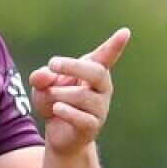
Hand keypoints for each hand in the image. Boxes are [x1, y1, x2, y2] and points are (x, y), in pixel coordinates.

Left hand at [28, 28, 130, 156]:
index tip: (125, 32)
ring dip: (58, 94)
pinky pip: (82, 117)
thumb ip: (41, 76)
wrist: (58, 135)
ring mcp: (100, 108)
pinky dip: (66, 111)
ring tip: (50, 99)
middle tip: (52, 63)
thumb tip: (44, 74)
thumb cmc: (54, 101)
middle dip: (73, 66)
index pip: (106, 57)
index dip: (115, 45)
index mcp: (92, 72)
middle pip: (96, 72)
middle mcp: (101, 88)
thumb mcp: (42, 85)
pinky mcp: (93, 126)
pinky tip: (56, 109)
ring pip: (81, 96)